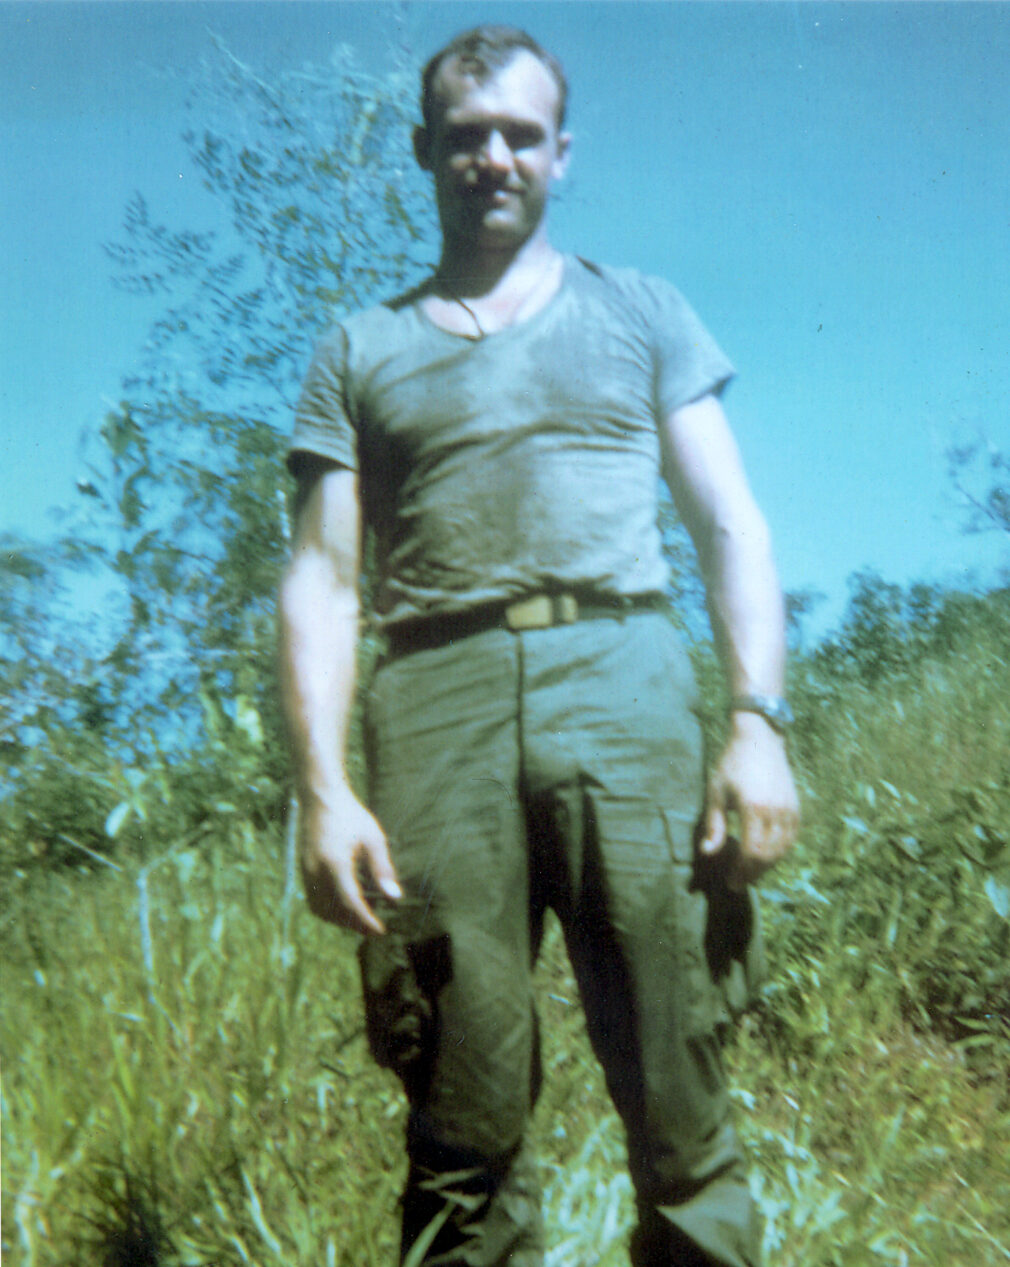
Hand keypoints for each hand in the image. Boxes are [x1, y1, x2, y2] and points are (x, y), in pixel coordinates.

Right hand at [298, 785, 400, 934]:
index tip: (381, 931)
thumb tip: (394, 897)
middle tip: (375, 929)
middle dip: (355, 924)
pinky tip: (345, 907)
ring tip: (362, 920)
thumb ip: (382, 869)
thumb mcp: (373, 838)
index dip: (365, 921)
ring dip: (341, 920)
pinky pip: (313, 900)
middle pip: (334, 911)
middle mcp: (316, 871)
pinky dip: (329, 910)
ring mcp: (306, 872)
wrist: (320, 798)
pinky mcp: (303, 871)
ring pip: (321, 909)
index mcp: (334, 863)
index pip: (350, 903)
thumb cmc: (351, 815)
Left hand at [699, 713, 799, 890]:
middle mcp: (775, 810)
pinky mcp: (796, 807)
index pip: (751, 851)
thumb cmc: (731, 763)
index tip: (731, 882)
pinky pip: (791, 838)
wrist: (759, 738)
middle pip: (768, 855)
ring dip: (766, 865)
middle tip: (737, 883)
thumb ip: (713, 825)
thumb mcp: (715, 792)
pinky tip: (765, 857)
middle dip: (752, 873)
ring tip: (749, 873)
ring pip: (782, 849)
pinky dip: (779, 852)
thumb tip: (708, 853)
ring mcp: (789, 809)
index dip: (742, 871)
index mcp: (753, 807)